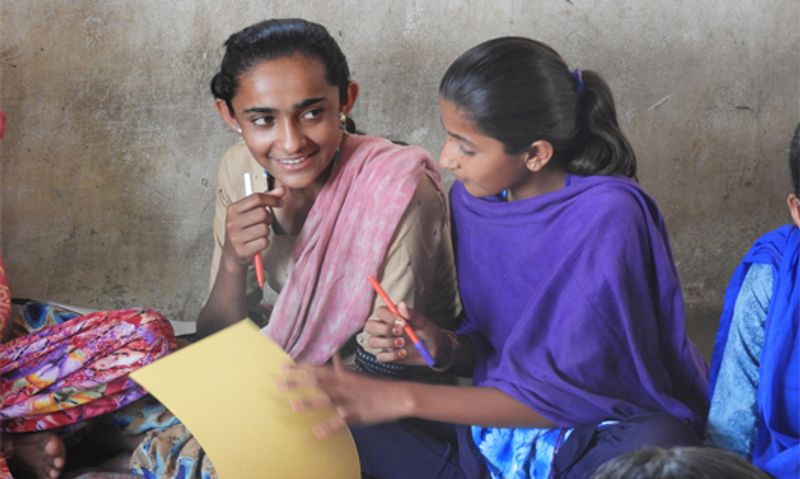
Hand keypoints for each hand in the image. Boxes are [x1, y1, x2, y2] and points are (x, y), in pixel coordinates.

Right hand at [222, 187, 284, 266]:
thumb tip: (283, 189)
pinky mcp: (242, 250)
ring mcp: (235, 237)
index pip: (256, 198)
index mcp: (232, 209)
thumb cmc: (244, 229)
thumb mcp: (250, 212)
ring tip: (258, 234)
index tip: (280, 202)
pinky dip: (264, 243)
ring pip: (264, 229)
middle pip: (262, 213)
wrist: (232, 254)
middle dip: (268, 218)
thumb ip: (266, 199)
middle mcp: (232, 222)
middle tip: (265, 222)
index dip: (272, 198)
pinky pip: (264, 242)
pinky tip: (257, 243)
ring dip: (266, 232)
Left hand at [280, 354, 408, 437]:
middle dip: (297, 382)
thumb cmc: (375, 386)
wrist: (397, 395)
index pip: (317, 369)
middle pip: (317, 381)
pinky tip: (316, 431)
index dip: (299, 367)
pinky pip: (340, 421)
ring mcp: (349, 399)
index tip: (282, 366)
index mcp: (343, 376)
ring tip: (294, 405)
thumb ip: (341, 367)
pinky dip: (328, 426)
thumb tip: (334, 354)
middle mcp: (343, 385)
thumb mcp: (356, 375)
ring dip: (310, 402)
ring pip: (327, 399)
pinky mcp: (356, 414)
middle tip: (279, 383)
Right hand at [364, 302, 452, 366]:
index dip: (388, 317)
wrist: (436, 350)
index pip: (380, 312)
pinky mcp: (388, 356)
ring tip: (403, 344)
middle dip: (384, 329)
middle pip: (370, 326)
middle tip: (401, 333)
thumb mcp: (423, 323)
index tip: (403, 322)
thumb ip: (412, 315)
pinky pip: (380, 357)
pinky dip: (391, 356)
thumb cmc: (429, 332)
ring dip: (386, 342)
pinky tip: (403, 354)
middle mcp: (385, 328)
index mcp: (392, 316)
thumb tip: (401, 304)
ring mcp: (385, 342)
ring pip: (372, 341)